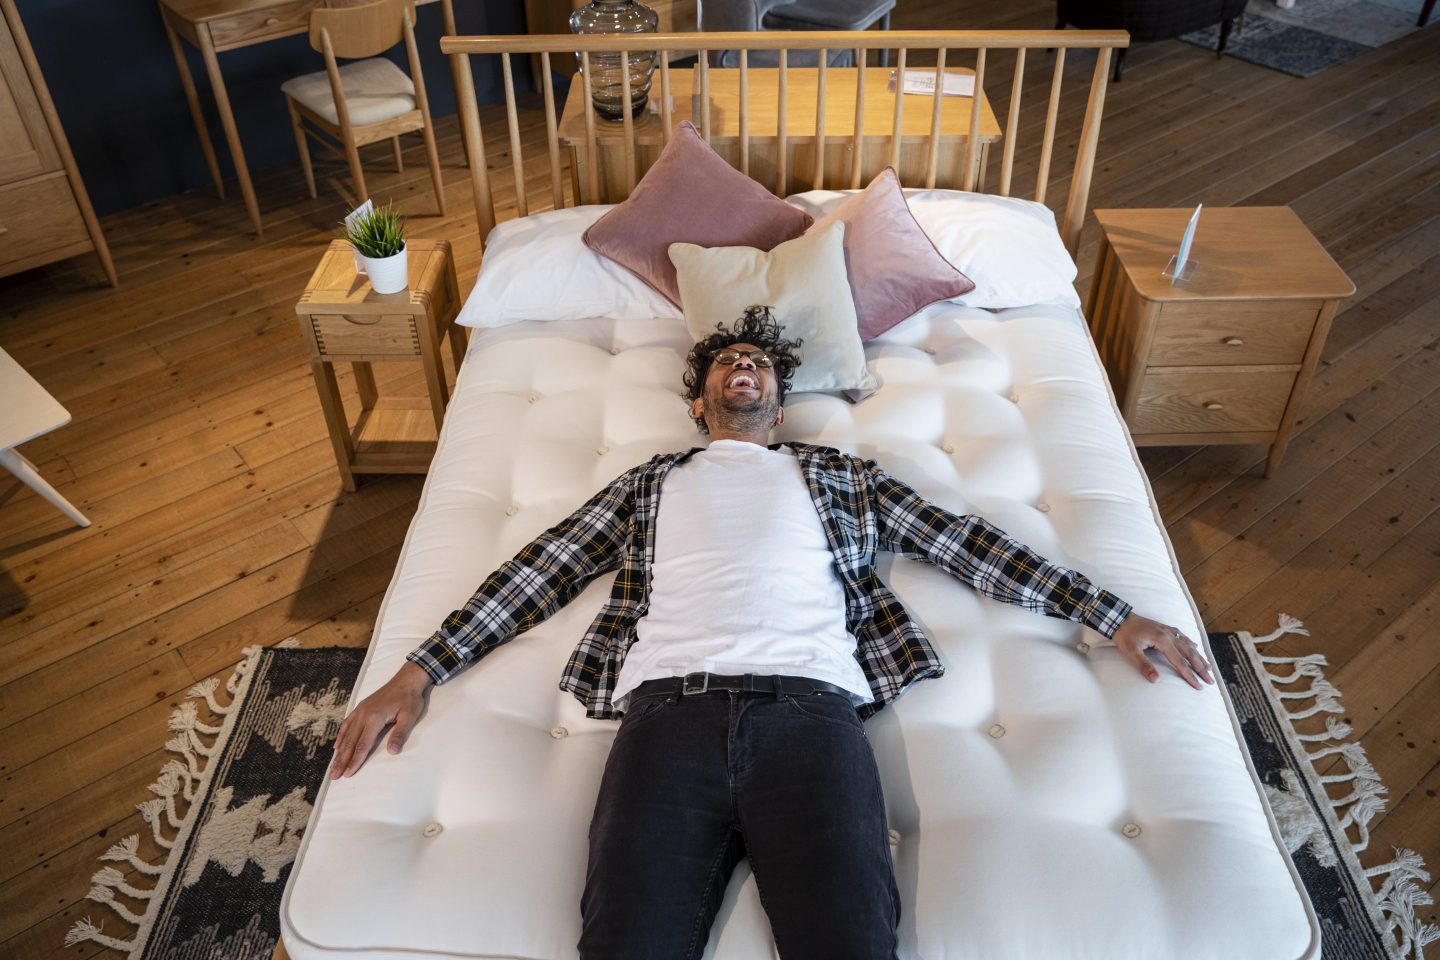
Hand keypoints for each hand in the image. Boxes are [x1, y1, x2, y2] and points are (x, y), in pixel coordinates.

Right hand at [329, 662, 430, 778]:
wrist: (406, 679)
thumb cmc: (409, 698)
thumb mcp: (409, 716)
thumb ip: (400, 734)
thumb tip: (392, 752)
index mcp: (374, 719)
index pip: (362, 745)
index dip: (355, 761)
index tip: (348, 774)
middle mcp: (363, 715)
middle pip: (350, 743)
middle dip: (342, 761)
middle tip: (334, 776)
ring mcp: (360, 711)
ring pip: (346, 735)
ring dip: (339, 752)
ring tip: (333, 766)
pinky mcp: (361, 708)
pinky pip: (347, 724)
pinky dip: (341, 736)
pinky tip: (337, 746)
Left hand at [1111, 613, 1213, 689]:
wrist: (1118, 617)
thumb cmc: (1124, 635)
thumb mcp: (1131, 652)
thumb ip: (1144, 665)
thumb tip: (1156, 680)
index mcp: (1163, 641)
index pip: (1180, 662)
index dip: (1190, 675)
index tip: (1199, 686)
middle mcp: (1169, 635)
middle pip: (1189, 654)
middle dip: (1201, 668)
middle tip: (1210, 680)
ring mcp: (1168, 630)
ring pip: (1188, 645)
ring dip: (1199, 657)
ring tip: (1208, 667)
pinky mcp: (1164, 628)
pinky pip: (1183, 637)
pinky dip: (1191, 644)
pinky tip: (1195, 647)